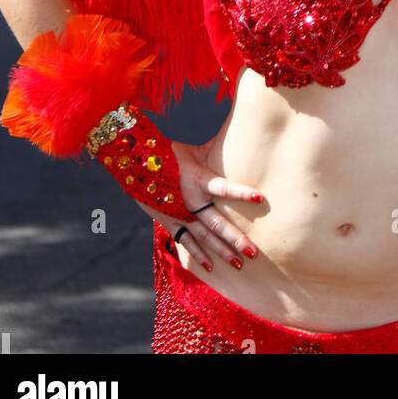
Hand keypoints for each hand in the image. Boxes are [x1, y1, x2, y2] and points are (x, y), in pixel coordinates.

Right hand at [138, 135, 261, 272]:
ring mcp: (179, 214)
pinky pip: (186, 241)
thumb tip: (239, 130)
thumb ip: (216, 148)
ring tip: (239, 263)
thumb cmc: (169, 154)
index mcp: (198, 179)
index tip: (260, 198)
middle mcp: (190, 200)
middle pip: (217, 223)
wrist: (136, 165)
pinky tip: (211, 268)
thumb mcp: (194, 150)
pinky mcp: (170, 222)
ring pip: (204, 237)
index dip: (241, 192)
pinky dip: (198, 254)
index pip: (223, 187)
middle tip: (254, 252)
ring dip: (221, 251)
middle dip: (235, 238)